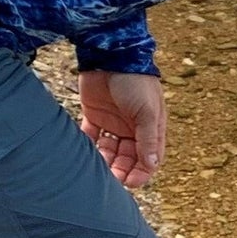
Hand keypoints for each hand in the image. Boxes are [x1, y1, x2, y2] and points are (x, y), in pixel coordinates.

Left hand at [78, 70, 165, 187]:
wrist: (110, 54)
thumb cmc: (135, 81)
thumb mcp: (147, 111)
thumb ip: (148, 138)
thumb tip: (152, 164)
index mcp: (150, 128)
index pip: (148, 158)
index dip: (141, 172)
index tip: (130, 183)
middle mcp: (132, 128)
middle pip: (127, 158)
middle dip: (120, 170)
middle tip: (110, 180)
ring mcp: (113, 123)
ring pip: (109, 151)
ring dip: (104, 161)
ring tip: (97, 168)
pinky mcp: (94, 116)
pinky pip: (90, 138)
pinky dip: (88, 148)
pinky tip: (83, 156)